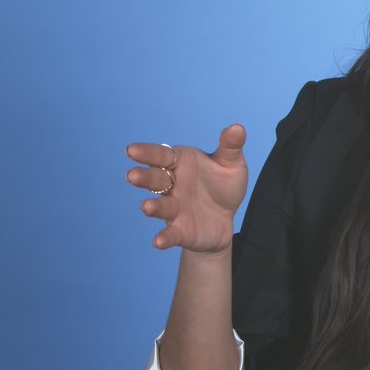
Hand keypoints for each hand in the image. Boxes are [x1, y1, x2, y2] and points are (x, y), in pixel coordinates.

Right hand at [125, 124, 248, 252]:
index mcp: (180, 163)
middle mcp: (172, 185)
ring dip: (153, 207)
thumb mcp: (231, 163)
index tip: (131, 150)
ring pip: (160, 206)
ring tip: (146, 207)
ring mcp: (174, 208)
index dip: (146, 153)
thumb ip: (230, 146)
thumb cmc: (222, 185)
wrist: (226, 218)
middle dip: (144, 178)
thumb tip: (237, 127)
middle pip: (155, 179)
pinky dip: (164, 237)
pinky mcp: (180, 230)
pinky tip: (158, 242)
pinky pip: (170, 233)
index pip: (161, 156)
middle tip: (132, 176)